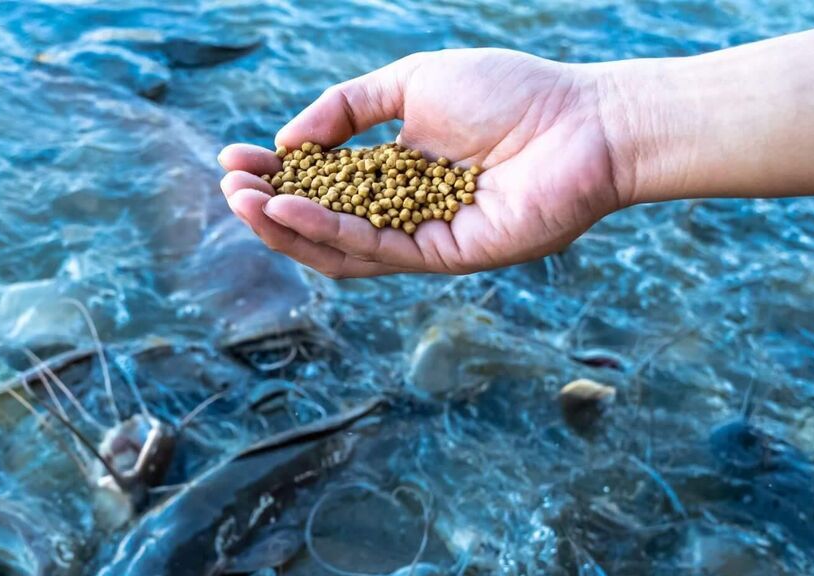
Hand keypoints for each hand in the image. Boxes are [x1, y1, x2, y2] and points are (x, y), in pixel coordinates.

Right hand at [219, 49, 624, 277]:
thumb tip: (290, 139)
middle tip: (229, 189)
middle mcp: (404, 212)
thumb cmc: (512, 93)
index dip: (275, 174)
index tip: (233, 160)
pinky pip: (375, 250)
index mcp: (396, 173)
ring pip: (340, 247)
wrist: (584, 121)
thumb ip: (349, 107)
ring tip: (245, 202)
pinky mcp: (443, 255)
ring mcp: (422, 238)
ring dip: (286, 226)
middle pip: (322, 222)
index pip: (322, 183)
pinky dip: (328, 231)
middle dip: (270, 207)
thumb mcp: (412, 81)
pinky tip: (290, 208)